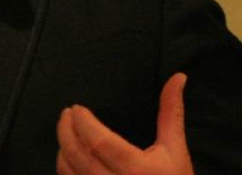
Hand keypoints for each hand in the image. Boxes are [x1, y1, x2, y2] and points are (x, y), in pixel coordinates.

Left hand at [56, 73, 193, 174]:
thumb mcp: (175, 148)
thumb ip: (171, 112)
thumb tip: (178, 77)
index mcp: (138, 170)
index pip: (100, 142)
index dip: (83, 123)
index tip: (76, 108)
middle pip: (79, 156)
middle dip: (66, 131)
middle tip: (65, 114)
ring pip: (70, 174)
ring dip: (63, 149)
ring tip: (65, 131)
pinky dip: (64, 170)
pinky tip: (67, 156)